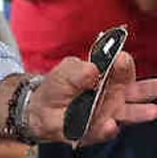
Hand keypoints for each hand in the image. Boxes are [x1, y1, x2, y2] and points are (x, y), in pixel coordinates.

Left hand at [27, 52, 155, 145]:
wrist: (42, 111)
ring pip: (130, 113)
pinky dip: (107, 128)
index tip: (122, 58)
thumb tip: (92, 69)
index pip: (120, 67)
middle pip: (135, 91)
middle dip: (147, 88)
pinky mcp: (100, 129)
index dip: (123, 63)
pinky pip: (107, 130)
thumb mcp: (62, 73)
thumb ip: (76, 70)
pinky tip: (109, 124)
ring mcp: (110, 112)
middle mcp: (114, 94)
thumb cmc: (57, 87)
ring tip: (152, 111)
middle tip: (155, 86)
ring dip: (141, 112)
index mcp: (105, 75)